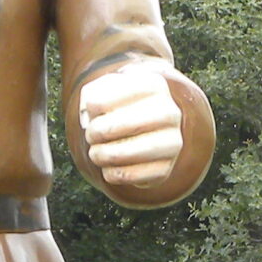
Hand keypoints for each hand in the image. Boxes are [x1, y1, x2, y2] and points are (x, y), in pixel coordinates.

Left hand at [78, 64, 185, 187]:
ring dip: (100, 155)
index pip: (102, 100)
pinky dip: (111, 173)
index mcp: (153, 86)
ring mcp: (172, 142)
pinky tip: (110, 167)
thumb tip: (88, 114)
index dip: (90, 108)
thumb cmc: (122, 106)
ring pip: (122, 154)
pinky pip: (128, 175)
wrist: (150, 129)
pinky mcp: (165, 169)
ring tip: (96, 153)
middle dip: (94, 133)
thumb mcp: (108, 89)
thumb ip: (92, 93)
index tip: (92, 111)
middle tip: (91, 135)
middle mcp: (169, 112)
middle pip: (114, 127)